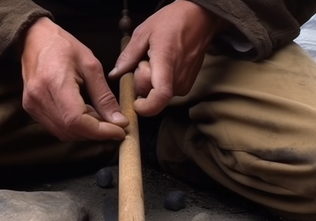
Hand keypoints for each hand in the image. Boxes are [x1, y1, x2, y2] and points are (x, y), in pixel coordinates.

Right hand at [21, 17, 128, 140]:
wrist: (34, 39)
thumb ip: (104, 96)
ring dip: (86, 131)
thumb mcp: (91, 65)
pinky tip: (85, 115)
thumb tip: (119, 121)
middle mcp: (38, 98)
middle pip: (71, 130)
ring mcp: (32, 105)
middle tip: (115, 125)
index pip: (76, 120)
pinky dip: (74, 128)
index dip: (100, 131)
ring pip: (64, 133)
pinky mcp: (31, 109)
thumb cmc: (63, 46)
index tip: (120, 131)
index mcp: (54, 82)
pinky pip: (56, 128)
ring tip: (100, 118)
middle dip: (96, 132)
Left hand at [109, 0, 226, 115]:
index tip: (136, 103)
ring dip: (150, 81)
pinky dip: (158, 81)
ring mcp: (184, 84)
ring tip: (154, 60)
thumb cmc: (173, 21)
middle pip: (151, 95)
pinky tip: (161, 65)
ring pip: (157, 93)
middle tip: (143, 62)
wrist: (199, 19)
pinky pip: (165, 90)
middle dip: (141, 83)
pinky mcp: (186, 86)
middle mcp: (177, 78)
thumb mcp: (144, 32)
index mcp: (166, 63)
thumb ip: (128, 55)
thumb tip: (116, 73)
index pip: (159, 97)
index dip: (146, 107)